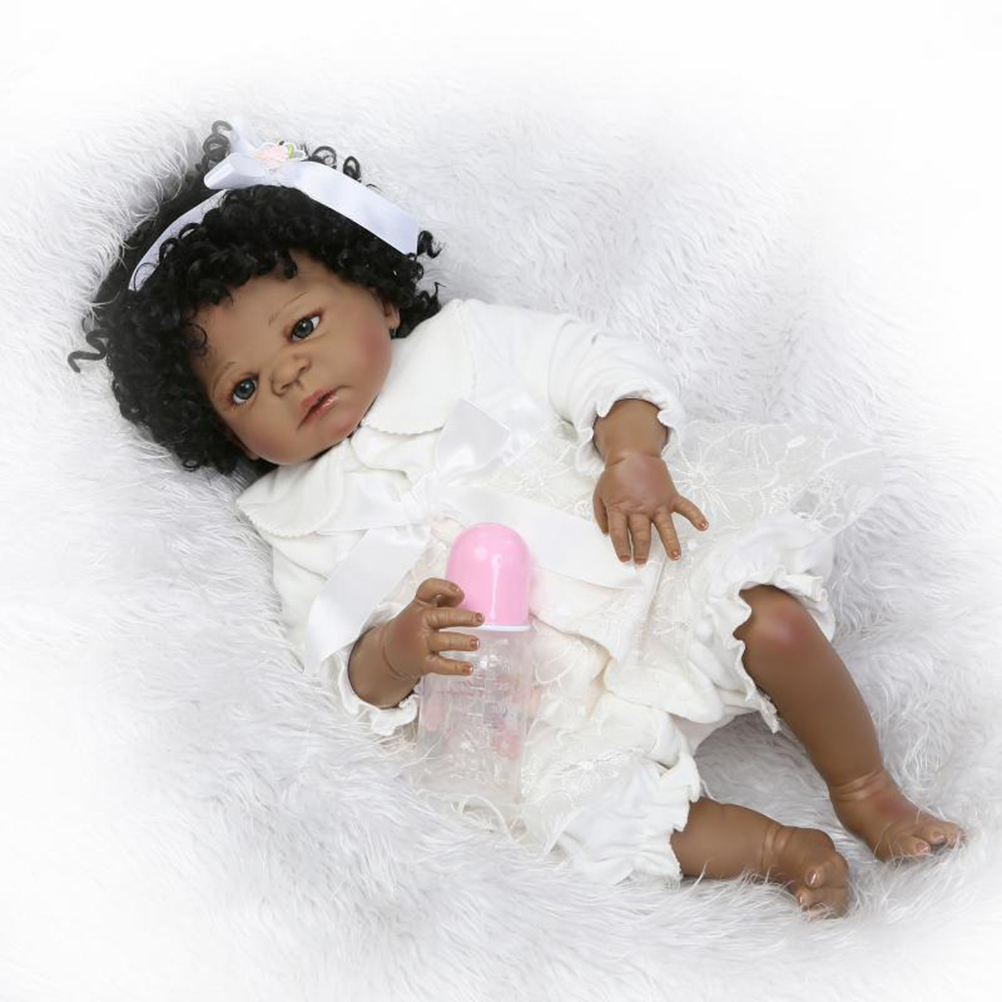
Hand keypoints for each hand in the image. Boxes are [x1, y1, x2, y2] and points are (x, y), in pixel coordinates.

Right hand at [380, 577, 484, 681]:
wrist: (388, 652)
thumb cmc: (413, 626)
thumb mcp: (422, 609)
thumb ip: (442, 601)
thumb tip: (462, 598)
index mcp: (420, 605)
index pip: (428, 589)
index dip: (444, 587)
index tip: (459, 592)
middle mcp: (420, 622)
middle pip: (442, 616)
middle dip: (463, 617)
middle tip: (479, 618)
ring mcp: (421, 642)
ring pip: (444, 641)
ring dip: (462, 642)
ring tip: (476, 643)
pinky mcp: (423, 662)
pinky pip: (441, 665)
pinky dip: (456, 668)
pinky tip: (469, 668)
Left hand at [592, 452, 708, 564]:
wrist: (633, 454)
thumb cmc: (616, 476)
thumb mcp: (599, 494)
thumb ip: (602, 515)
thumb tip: (606, 533)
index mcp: (620, 508)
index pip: (619, 533)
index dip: (621, 547)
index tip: (624, 559)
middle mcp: (640, 508)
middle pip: (641, 534)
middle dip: (641, 551)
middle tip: (642, 562)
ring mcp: (657, 503)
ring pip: (665, 526)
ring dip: (671, 542)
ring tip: (675, 556)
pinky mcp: (670, 496)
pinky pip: (685, 507)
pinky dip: (696, 516)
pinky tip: (703, 526)